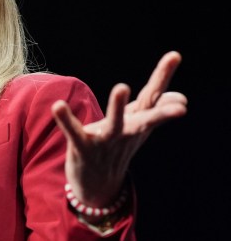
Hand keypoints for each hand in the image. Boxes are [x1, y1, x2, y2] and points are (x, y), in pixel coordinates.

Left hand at [51, 51, 187, 206]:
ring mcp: (106, 142)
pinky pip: (74, 133)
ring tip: (123, 87)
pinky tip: (58, 106)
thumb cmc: (119, 149)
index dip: (163, 75)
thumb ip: (155, 109)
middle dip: (163, 112)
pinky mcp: (83, 149)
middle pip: (147, 119)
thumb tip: (181, 97)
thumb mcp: (138, 129)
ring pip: (114, 125)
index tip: (175, 55)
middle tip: (182, 106)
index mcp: (139, 122)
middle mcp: (127, 132)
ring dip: (118, 107)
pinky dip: (66, 120)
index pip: (154, 97)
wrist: (98, 185)